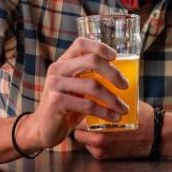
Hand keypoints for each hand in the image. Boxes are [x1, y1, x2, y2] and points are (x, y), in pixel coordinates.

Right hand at [21, 37, 128, 151]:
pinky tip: (113, 117)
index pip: (81, 43)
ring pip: (92, 85)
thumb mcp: (78, 88)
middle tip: (125, 86)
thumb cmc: (68, 106)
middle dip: (113, 73)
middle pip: (91, 61)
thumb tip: (123, 77)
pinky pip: (87, 105)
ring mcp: (55, 84)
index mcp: (64, 61)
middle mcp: (57, 69)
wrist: (45, 128)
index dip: (100, 47)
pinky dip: (104, 112)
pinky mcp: (56, 102)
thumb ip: (91, 78)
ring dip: (113, 99)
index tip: (115, 57)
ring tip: (123, 109)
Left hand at [73, 100, 154, 159]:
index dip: (79, 110)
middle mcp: (99, 139)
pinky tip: (104, 135)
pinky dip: (93, 143)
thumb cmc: (143, 117)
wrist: (158, 136)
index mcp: (102, 124)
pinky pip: (90, 149)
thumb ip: (107, 99)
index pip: (79, 115)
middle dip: (80, 124)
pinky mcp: (105, 158)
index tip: (82, 106)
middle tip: (86, 118)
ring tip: (95, 127)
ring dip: (86, 134)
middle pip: (77, 130)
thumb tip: (95, 89)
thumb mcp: (124, 102)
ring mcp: (101, 150)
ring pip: (82, 141)